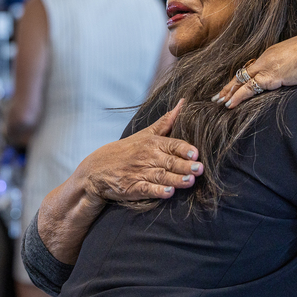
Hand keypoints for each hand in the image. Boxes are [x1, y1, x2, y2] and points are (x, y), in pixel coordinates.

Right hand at [76, 99, 203, 205]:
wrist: (97, 168)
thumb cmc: (127, 149)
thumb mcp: (145, 134)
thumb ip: (166, 122)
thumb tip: (184, 103)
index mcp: (153, 143)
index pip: (172, 144)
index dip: (184, 149)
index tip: (196, 153)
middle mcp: (147, 157)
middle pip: (169, 161)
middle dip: (185, 165)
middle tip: (199, 168)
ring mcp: (140, 173)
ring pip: (161, 176)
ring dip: (175, 179)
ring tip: (189, 181)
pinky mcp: (132, 188)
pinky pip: (146, 189)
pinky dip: (157, 191)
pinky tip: (168, 193)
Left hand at [211, 26, 296, 108]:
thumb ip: (294, 66)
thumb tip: (296, 73)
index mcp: (274, 52)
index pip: (253, 66)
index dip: (242, 76)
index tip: (234, 83)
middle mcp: (267, 57)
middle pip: (242, 73)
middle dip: (229, 85)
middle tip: (217, 95)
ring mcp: (267, 66)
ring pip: (241, 80)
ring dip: (228, 93)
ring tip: (218, 101)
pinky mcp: (271, 76)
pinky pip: (249, 88)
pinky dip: (237, 97)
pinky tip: (229, 104)